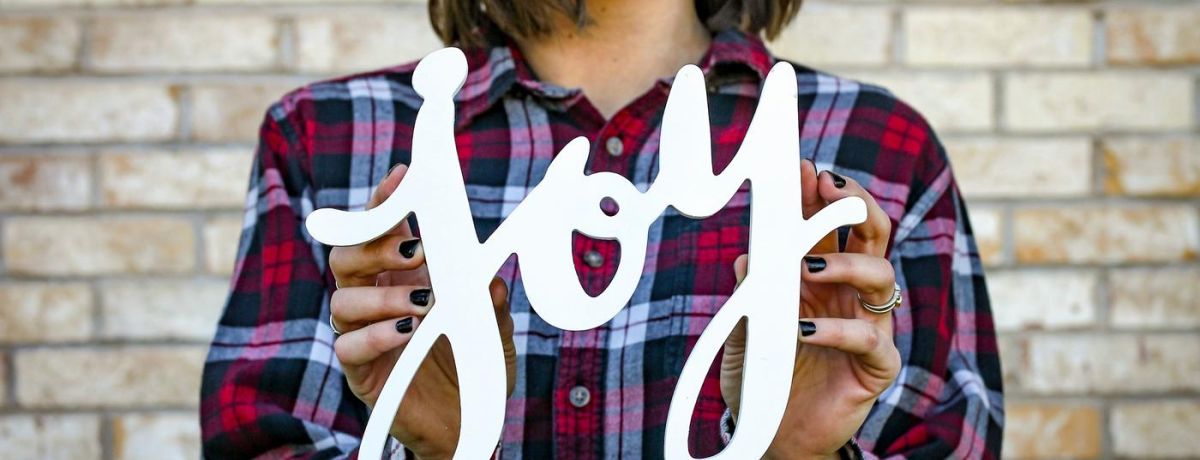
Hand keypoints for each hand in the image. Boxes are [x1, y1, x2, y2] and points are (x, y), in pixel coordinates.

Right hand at [328, 165, 516, 459]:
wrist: (467, 421)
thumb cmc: (474, 363)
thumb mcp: (493, 326)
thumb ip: (489, 299)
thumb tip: (489, 277)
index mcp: (404, 276)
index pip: (381, 230)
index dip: (385, 202)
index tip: (401, 178)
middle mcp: (376, 299)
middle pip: (346, 255)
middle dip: (374, 244)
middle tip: (414, 249)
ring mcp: (364, 334)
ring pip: (342, 299)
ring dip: (382, 296)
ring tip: (422, 304)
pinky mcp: (362, 373)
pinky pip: (349, 347)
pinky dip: (376, 336)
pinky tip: (406, 333)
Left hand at [720, 159, 900, 458]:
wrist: (773, 436)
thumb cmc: (763, 378)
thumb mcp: (745, 332)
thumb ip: (750, 295)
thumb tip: (748, 255)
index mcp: (823, 278)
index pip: (830, 225)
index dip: (821, 195)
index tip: (805, 168)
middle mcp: (851, 296)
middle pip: (872, 234)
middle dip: (854, 203)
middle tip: (828, 187)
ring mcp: (869, 328)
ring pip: (882, 276)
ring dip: (847, 263)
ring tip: (808, 268)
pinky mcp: (877, 368)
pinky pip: (872, 339)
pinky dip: (839, 330)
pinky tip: (805, 330)